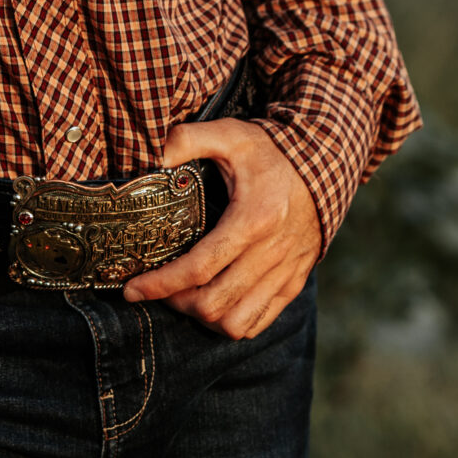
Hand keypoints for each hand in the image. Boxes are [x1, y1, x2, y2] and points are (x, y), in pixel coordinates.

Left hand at [122, 118, 320, 337]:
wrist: (325, 165)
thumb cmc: (270, 152)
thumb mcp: (230, 134)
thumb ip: (188, 139)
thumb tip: (152, 157)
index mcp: (252, 220)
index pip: (199, 267)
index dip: (161, 284)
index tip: (132, 290)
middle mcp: (271, 253)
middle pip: (214, 303)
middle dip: (176, 302)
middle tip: (158, 288)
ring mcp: (285, 272)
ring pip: (236, 322)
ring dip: (203, 318)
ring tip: (185, 298)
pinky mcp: (294, 282)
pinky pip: (259, 321)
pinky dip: (231, 322)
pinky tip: (214, 304)